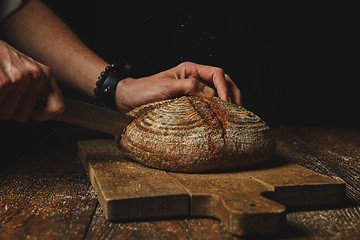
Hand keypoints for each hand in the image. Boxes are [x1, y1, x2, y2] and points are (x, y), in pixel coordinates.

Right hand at [0, 41, 63, 120]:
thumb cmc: (0, 56)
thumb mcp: (23, 68)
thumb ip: (35, 89)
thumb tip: (44, 113)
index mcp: (44, 73)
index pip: (57, 107)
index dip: (44, 114)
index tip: (36, 114)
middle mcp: (35, 75)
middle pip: (23, 114)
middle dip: (8, 107)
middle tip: (1, 89)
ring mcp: (19, 78)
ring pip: (7, 113)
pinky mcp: (3, 82)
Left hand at [115, 62, 240, 110]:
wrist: (130, 99)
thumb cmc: (145, 90)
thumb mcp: (167, 88)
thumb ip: (189, 88)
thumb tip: (212, 95)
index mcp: (190, 69)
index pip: (216, 73)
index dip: (225, 87)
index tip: (226, 102)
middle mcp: (195, 77)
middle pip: (223, 80)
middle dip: (233, 93)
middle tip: (238, 110)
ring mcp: (194, 89)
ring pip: (219, 91)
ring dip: (230, 100)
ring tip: (236, 114)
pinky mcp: (191, 100)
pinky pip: (210, 102)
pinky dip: (219, 108)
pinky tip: (223, 117)